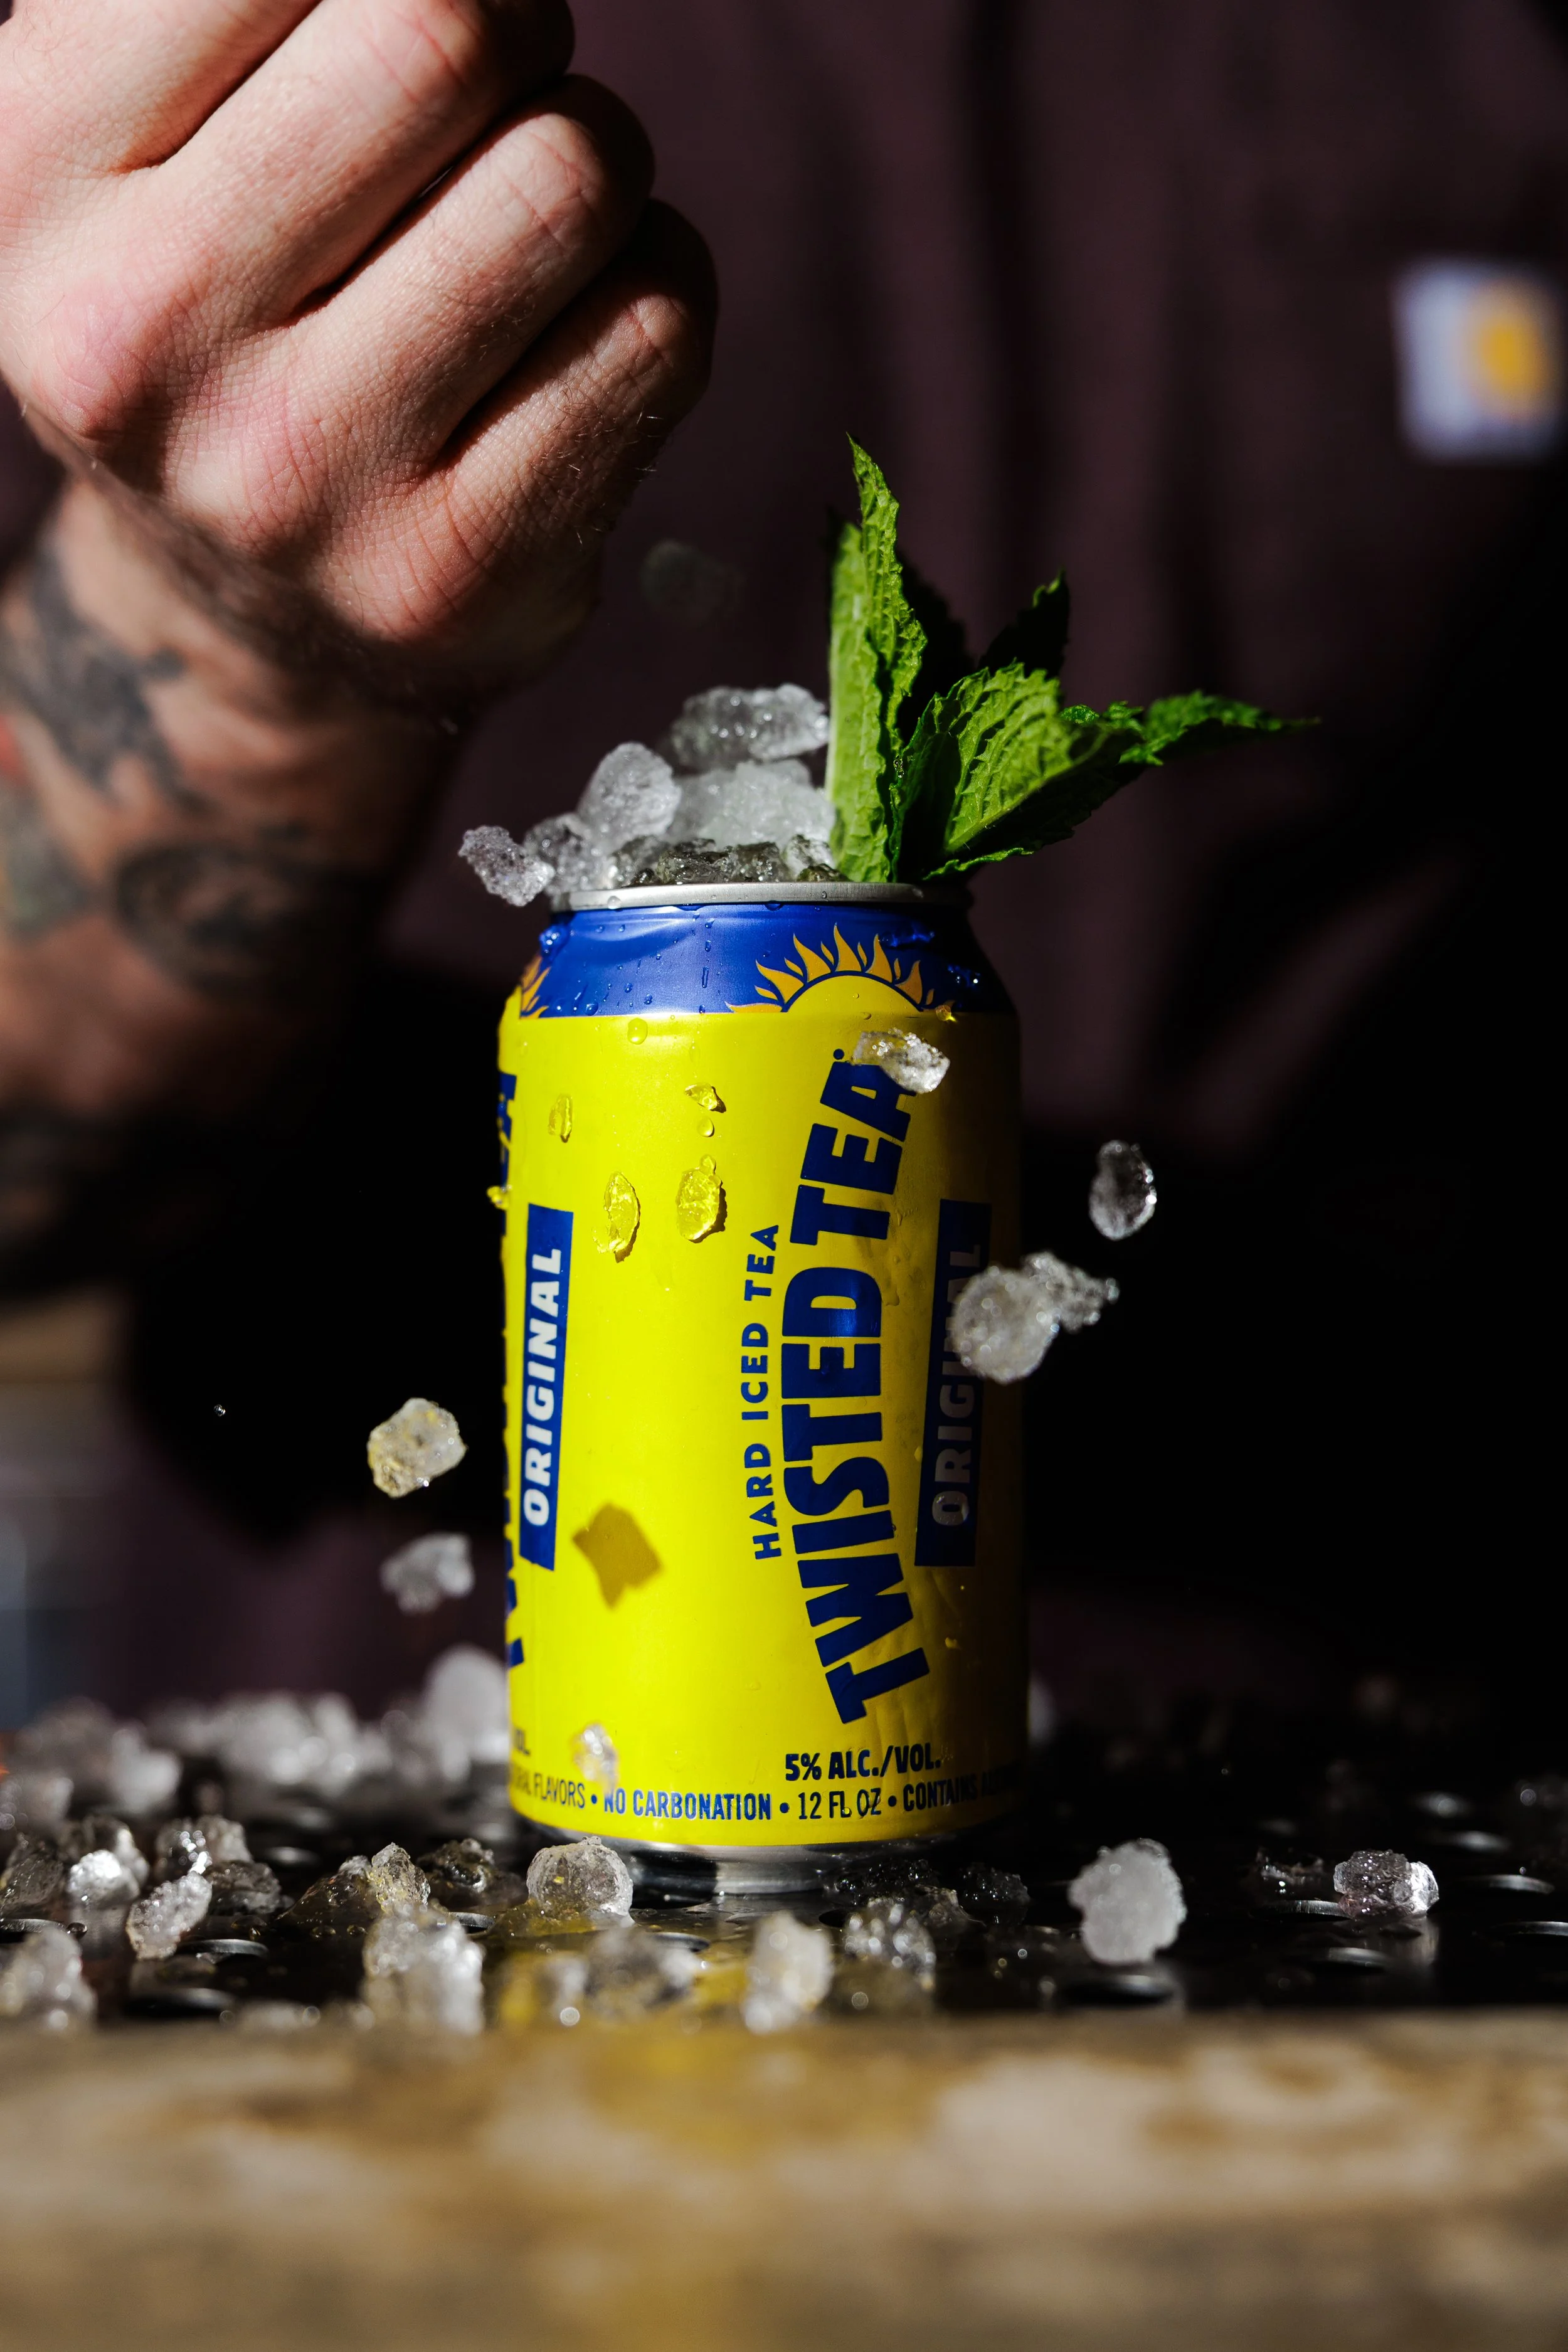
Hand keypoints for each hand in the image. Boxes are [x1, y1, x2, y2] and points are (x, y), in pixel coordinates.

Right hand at [0, 0, 714, 700]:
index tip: (412, 22)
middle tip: (491, 90)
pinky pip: (656, 320)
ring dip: (598, 161)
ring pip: (573, 175)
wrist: (240, 602)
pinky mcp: (456, 566)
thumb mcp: (143, 120)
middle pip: (449, 31)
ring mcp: (301, 474)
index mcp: (35, 164)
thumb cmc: (219, 299)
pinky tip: (574, 327)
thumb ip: (252, 2)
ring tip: (528, 220)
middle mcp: (141, 332)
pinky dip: (656, 278)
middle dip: (513, 27)